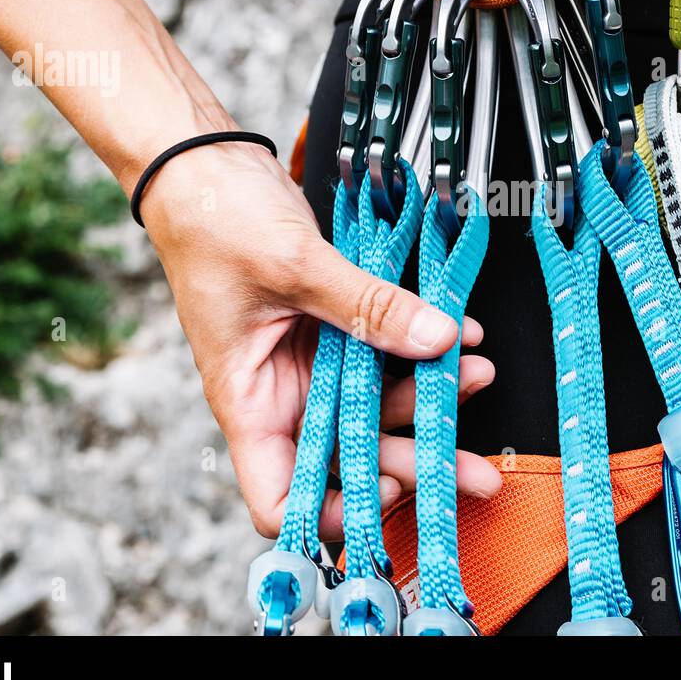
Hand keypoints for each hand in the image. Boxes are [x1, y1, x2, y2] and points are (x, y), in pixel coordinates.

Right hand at [140, 140, 501, 537]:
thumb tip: (436, 337)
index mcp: (249, 401)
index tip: (390, 488)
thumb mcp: (292, 264)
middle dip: (414, 464)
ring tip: (475, 375)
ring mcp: (312, 364)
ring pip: (378, 406)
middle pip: (350, 458)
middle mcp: (283, 395)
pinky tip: (459, 336)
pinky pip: (387, 354)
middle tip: (473, 470)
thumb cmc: (213, 219)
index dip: (334, 513)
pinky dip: (422, 350)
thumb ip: (366, 305)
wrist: (205, 166)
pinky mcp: (336, 331)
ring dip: (429, 400)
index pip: (281, 497)